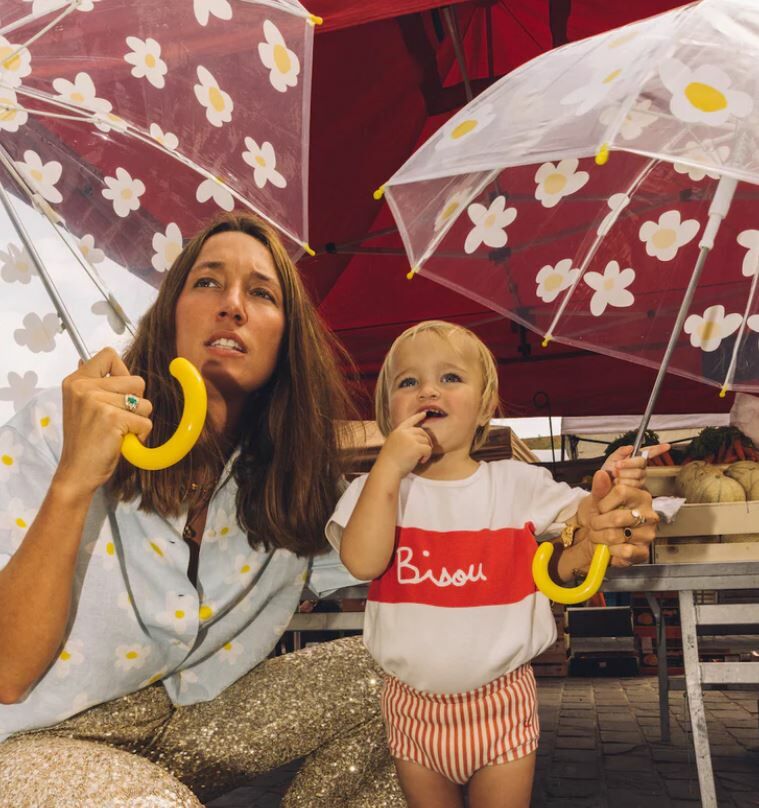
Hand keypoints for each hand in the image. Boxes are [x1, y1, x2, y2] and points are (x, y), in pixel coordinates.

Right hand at [54, 348, 152, 495]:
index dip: (123, 372)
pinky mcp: (112, 419)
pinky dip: (140, 435)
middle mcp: (84, 388)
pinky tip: (121, 442)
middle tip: (116, 419)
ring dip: (138, 420)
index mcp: (76, 381)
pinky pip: (146, 422)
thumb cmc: (85, 441)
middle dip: (136, 402)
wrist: (76, 473)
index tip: (116, 393)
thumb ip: (94, 383)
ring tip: (118, 431)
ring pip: (144, 403)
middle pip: (137, 381)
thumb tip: (102, 359)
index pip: (109, 355)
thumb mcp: (81, 406)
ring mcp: (97, 402)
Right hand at [376, 412, 432, 478]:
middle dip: (426, 440)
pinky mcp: (416, 447)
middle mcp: (404, 433)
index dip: (417, 417)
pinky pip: (428, 449)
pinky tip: (421, 461)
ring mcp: (410, 439)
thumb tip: (417, 440)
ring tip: (419, 459)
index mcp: (397, 432)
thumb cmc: (389, 462)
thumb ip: (402, 440)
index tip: (424, 414)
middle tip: (426, 450)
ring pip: (426, 441)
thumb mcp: (393, 445)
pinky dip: (427, 456)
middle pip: (422, 432)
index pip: (409, 421)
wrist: (387, 470)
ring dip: (425, 450)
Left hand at [575, 470, 657, 567]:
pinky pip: (624, 551)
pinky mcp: (644, 552)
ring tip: (599, 535)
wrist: (599, 539)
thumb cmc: (602, 517)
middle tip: (594, 525)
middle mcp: (649, 514)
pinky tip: (610, 547)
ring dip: (600, 537)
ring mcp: (648, 534)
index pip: (621, 492)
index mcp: (640, 496)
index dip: (604, 503)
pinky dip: (611, 550)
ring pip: (616, 535)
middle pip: (617, 517)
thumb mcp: (597, 500)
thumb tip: (601, 474)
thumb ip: (600, 488)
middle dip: (598, 523)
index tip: (600, 508)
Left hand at [602, 443, 670, 488]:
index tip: (666, 446)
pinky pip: (635, 484)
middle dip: (627, 464)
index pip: (648, 452)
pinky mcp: (639, 489)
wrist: (603, 487)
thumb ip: (620, 452)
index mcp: (634, 459)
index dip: (658, 449)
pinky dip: (624, 484)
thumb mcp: (611, 460)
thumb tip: (630, 447)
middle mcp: (640, 469)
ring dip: (623, 475)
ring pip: (638, 474)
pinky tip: (618, 484)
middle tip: (616, 467)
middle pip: (641, 463)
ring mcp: (640, 479)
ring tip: (615, 476)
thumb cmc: (607, 474)